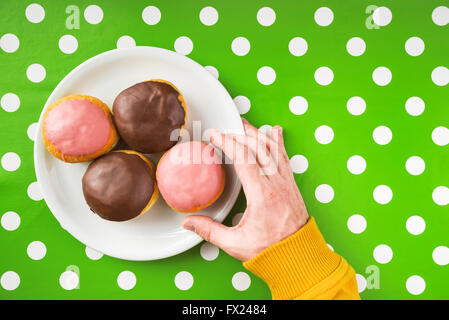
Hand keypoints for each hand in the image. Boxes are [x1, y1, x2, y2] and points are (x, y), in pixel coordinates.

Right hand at [182, 118, 308, 260]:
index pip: (243, 159)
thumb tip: (188, 223)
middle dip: (240, 134)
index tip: (215, 135)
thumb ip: (210, 231)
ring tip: (245, 124)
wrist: (299, 255)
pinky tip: (275, 132)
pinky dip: (278, 143)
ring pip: (273, 149)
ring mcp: (285, 182)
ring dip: (258, 134)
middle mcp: (275, 184)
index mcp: (261, 195)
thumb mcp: (235, 244)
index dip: (228, 143)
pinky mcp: (290, 184)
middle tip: (227, 127)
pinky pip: (284, 157)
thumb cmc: (270, 250)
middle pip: (258, 148)